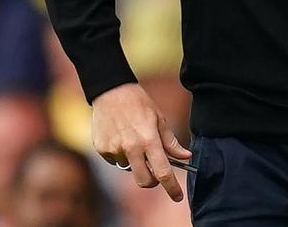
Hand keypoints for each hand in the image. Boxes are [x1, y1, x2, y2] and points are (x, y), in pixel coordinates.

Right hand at [92, 83, 192, 201]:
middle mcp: (130, 148)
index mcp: (148, 140)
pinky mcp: (102, 149)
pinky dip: (121, 154)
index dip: (172, 187)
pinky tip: (120, 136)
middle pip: (144, 181)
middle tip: (155, 171)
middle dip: (152, 181)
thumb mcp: (159, 119)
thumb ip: (171, 141)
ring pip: (129, 168)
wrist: (110, 90)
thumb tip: (186, 156)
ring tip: (133, 139)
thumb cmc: (139, 103)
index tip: (178, 196)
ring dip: (134, 161)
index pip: (163, 172)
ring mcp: (114, 150)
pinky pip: (115, 160)